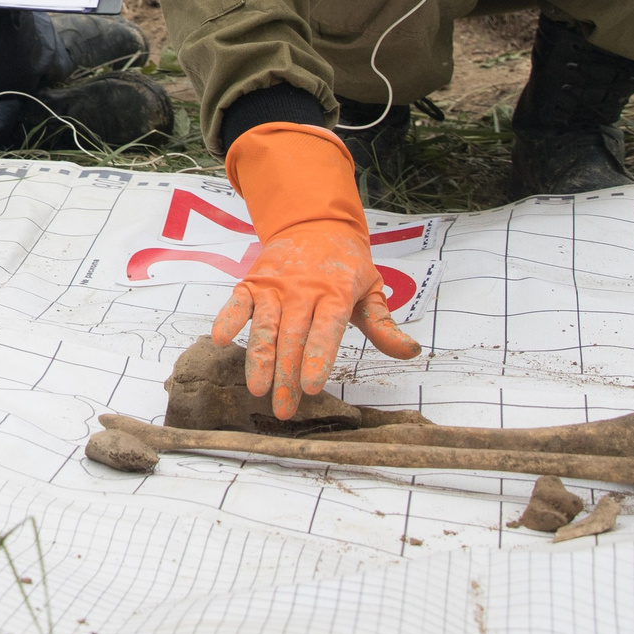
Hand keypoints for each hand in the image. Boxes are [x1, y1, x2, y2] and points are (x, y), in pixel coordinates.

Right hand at [211, 121, 418, 418]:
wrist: (314, 223)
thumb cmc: (346, 265)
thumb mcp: (371, 290)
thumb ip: (384, 325)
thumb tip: (411, 352)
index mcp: (336, 293)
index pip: (326, 331)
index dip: (317, 358)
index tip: (311, 388)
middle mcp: (303, 290)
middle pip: (293, 337)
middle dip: (286, 376)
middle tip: (283, 410)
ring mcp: (276, 286)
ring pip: (265, 326)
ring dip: (259, 358)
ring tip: (256, 389)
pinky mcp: (253, 281)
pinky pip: (238, 302)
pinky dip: (228, 318)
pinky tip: (222, 340)